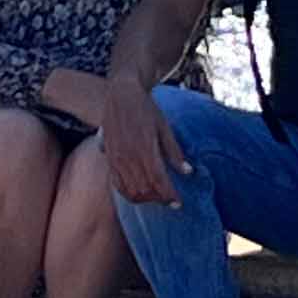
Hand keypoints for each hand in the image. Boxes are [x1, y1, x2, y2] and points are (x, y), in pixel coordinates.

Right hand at [99, 77, 187, 207]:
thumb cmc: (145, 108)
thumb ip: (174, 151)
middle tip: (170, 199)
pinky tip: (139, 193)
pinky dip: (129, 193)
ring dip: (145, 199)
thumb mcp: (164, 127)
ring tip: (156, 197)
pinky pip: (117, 184)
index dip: (169, 195)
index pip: (158, 181)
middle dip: (158, 199)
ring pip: (130, 191)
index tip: (178, 203)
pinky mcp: (109, 160)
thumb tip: (188, 172)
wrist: (120, 94)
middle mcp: (129, 157)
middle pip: (144, 189)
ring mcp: (117, 160)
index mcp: (145, 148)